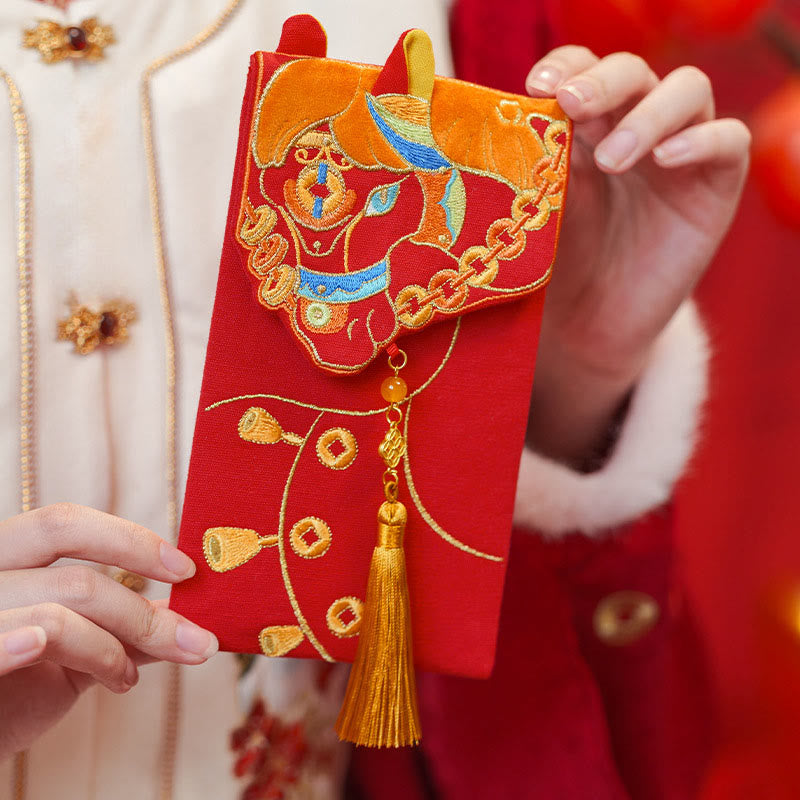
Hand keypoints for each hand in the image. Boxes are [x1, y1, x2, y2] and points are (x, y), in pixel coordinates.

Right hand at [0, 503, 217, 758]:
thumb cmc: (10, 693)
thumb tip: (189, 616)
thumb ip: (124, 627)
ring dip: (112, 652)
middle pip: (74, 577)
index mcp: (5, 556)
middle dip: (139, 611)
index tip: (187, 569)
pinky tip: (117, 678)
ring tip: (128, 678)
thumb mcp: (74, 652)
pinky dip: (76, 654)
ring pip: (58, 617)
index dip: (130, 540)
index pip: (64, 523)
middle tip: (194, 639)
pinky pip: (15, 644)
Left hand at [524, 47, 749, 465]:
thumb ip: (533, 169)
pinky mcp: (714, 184)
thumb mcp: (537, 214)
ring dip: (648, 114)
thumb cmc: (553, 270)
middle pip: (633, 72)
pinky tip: (666, 162)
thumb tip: (499, 127)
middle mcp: (633, 129)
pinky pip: (729, 140)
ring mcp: (677, 153)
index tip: (536, 86)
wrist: (587, 330)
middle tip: (571, 103)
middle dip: (602, 80)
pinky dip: (702, 140)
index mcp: (585, 129)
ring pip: (687, 91)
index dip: (566, 65)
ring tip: (612, 160)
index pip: (583, 70)